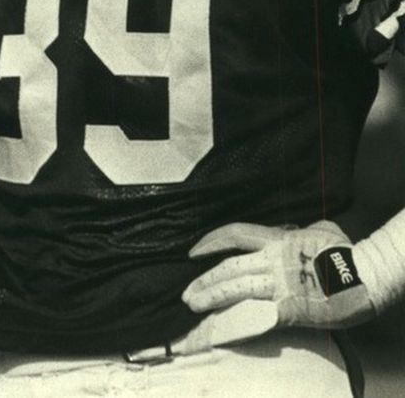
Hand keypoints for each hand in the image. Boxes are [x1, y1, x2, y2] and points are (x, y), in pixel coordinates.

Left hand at [183, 220, 374, 329]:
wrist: (369, 276)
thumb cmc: (347, 253)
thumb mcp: (321, 230)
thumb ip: (300, 231)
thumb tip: (297, 229)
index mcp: (278, 240)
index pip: (235, 235)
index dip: (211, 241)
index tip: (193, 251)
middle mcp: (273, 260)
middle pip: (229, 267)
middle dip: (205, 280)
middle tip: (186, 291)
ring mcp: (280, 284)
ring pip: (236, 288)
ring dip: (211, 297)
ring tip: (192, 304)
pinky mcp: (290, 308)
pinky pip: (256, 314)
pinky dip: (238, 320)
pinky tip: (223, 326)